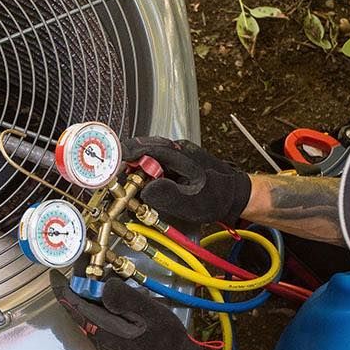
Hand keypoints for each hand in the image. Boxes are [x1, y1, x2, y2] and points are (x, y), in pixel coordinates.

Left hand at [53, 277, 199, 349]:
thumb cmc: (163, 339)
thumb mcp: (148, 313)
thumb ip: (124, 298)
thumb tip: (103, 284)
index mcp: (100, 328)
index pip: (72, 304)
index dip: (62, 286)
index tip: (56, 270)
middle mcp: (95, 335)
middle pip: (78, 304)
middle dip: (80, 282)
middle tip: (89, 260)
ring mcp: (102, 338)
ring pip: (89, 309)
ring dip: (93, 289)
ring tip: (106, 271)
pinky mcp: (110, 339)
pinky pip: (99, 315)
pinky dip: (103, 300)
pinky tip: (119, 290)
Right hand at [123, 137, 251, 224]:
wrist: (237, 195)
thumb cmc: (219, 197)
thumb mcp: (191, 201)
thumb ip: (166, 194)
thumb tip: (144, 190)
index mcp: (180, 154)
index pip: (145, 148)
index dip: (125, 155)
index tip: (112, 163)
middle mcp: (178, 149)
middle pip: (144, 148)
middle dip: (127, 160)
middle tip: (115, 173)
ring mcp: (178, 153)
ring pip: (149, 153)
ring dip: (135, 165)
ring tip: (126, 178)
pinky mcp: (178, 161)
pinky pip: (156, 160)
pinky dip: (145, 169)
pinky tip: (142, 181)